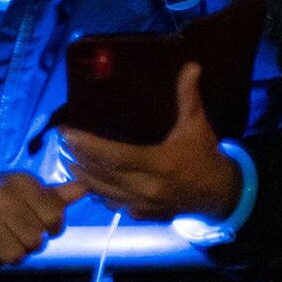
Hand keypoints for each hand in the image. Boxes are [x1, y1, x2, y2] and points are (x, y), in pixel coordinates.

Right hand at [0, 171, 85, 268]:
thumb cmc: (1, 195)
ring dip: (12, 254)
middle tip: (20, 234)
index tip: (41, 224)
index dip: (52, 228)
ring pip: (15, 255)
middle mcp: (2, 196)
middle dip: (31, 244)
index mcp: (22, 183)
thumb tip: (84, 188)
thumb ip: (55, 195)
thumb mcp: (27, 190)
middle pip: (36, 241)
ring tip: (5, 240)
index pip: (54, 217)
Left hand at [59, 63, 242, 221]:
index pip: (116, 156)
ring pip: (102, 192)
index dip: (89, 146)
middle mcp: (148, 187)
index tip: (67, 133)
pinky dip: (96, 191)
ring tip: (65, 157)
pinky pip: (112, 203)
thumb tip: (191, 65)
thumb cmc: (204, 155)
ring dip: (81, 175)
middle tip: (61, 140)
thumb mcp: (197, 125)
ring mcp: (143, 205)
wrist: (220, 194)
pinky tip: (84, 177)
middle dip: (78, 158)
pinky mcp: (141, 215)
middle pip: (102, 174)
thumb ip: (189, 96)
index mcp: (161, 164)